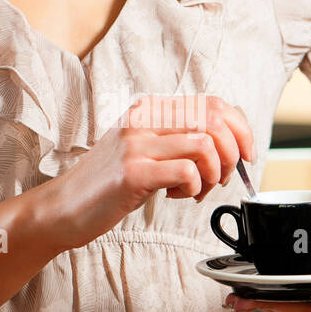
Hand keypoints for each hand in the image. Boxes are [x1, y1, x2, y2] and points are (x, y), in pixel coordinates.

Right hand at [42, 94, 255, 250]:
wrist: (63, 208)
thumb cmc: (107, 184)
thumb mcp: (144, 151)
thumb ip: (177, 141)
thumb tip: (228, 146)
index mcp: (149, 109)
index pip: (212, 103)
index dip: (240, 128)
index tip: (246, 154)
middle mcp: (143, 118)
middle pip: (214, 120)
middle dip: (232, 154)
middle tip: (223, 178)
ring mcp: (136, 143)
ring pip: (205, 145)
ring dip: (214, 174)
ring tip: (198, 190)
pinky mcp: (133, 171)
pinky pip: (186, 171)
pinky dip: (195, 187)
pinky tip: (178, 196)